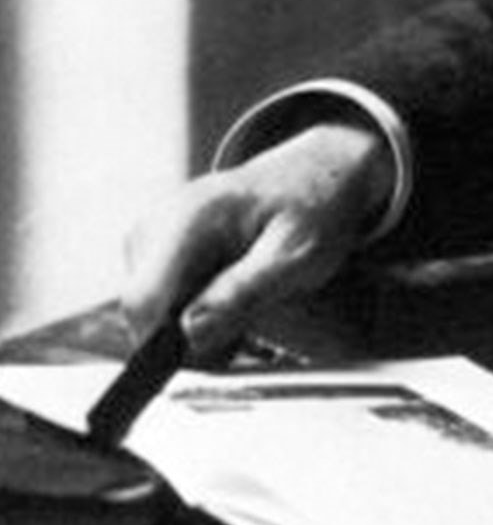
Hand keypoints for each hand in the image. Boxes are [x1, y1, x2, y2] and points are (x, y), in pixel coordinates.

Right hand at [120, 122, 394, 356]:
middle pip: (141, 310)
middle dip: (188, 334)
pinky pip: (161, 294)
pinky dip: (193, 305)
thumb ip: (245, 292)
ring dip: (194, 321)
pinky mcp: (159, 243)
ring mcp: (154, 231)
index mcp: (191, 218)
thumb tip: (189, 332)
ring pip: (150, 308)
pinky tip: (231, 293)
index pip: (141, 300)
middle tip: (247, 332)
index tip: (216, 353)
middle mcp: (160, 220)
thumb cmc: (314, 208)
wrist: (317, 171)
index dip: (163, 344)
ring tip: (248, 303)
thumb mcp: (298, 253)